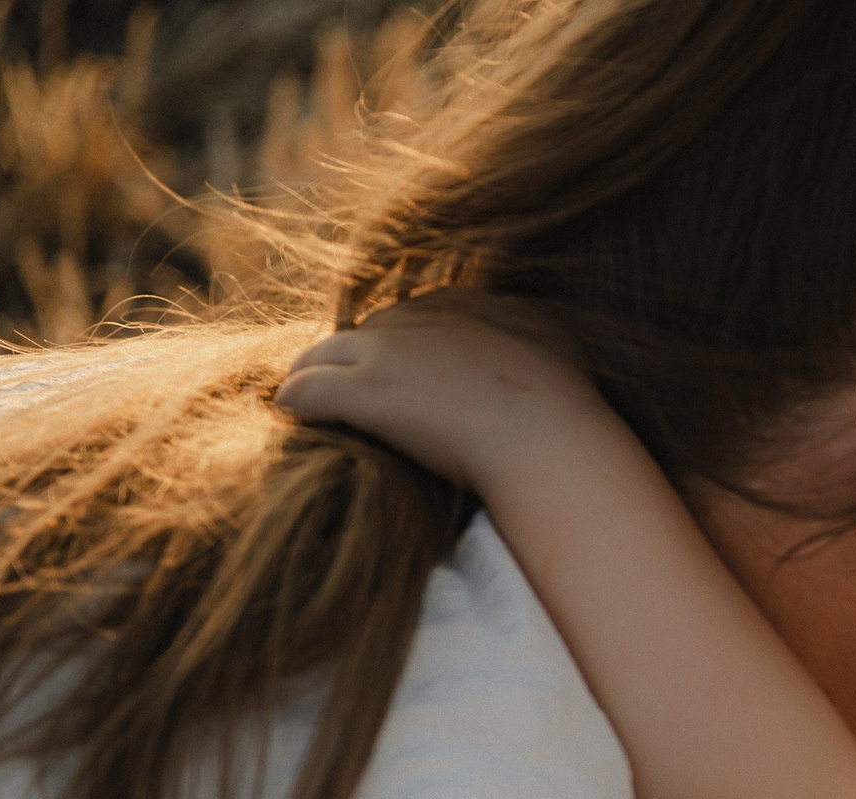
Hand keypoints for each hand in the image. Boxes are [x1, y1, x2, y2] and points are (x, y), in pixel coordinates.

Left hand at [274, 289, 614, 490]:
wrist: (550, 439)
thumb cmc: (566, 406)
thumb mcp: (556, 344)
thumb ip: (534, 332)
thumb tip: (540, 336)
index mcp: (462, 303)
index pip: (409, 319)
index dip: (398, 350)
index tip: (397, 376)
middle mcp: (419, 317)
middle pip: (363, 332)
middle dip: (348, 359)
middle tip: (336, 387)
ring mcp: (387, 352)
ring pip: (323, 354)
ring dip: (309, 375)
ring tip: (301, 398)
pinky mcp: (364, 392)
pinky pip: (307, 390)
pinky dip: (295, 402)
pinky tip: (289, 414)